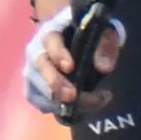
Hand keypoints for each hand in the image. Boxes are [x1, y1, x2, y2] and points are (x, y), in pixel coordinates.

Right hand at [22, 1, 115, 120]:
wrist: (82, 44)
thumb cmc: (92, 36)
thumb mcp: (105, 34)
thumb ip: (106, 47)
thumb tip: (105, 69)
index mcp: (53, 30)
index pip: (51, 40)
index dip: (58, 54)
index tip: (70, 67)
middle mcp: (37, 49)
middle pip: (40, 66)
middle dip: (55, 82)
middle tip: (72, 96)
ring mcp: (34, 70)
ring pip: (37, 87)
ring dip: (60, 101)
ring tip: (91, 103)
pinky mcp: (35, 87)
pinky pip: (39, 101)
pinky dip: (57, 109)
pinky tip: (79, 109)